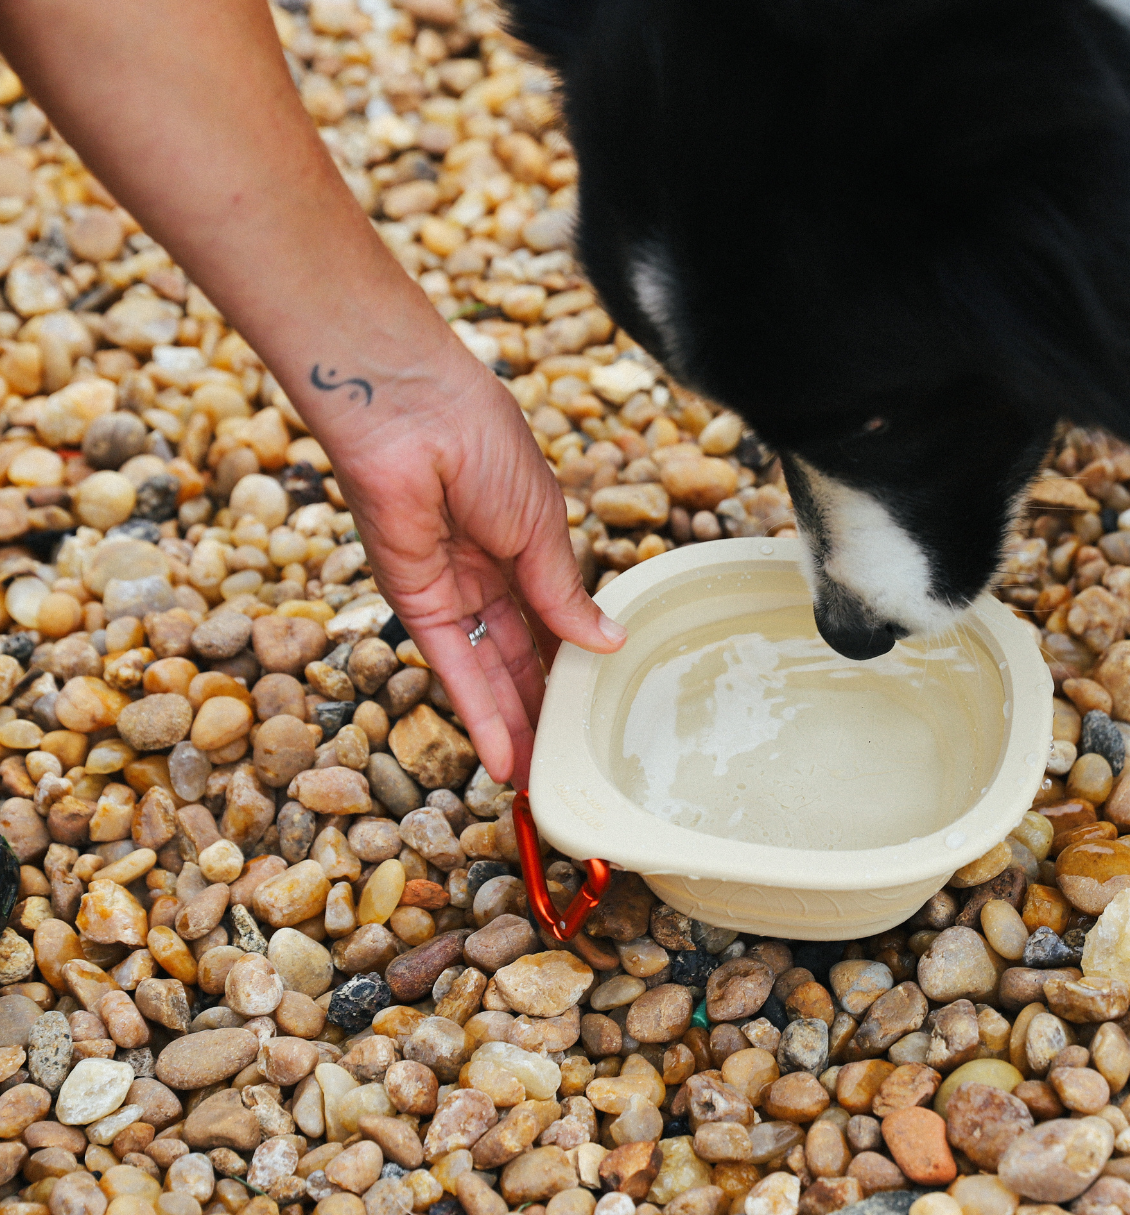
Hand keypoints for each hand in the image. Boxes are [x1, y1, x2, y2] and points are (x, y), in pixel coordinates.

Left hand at [329, 359, 624, 788]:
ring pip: (487, 672)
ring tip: (536, 776)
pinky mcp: (414, 603)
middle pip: (517, 656)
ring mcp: (449, 590)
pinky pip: (452, 668)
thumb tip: (609, 643)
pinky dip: (478, 712)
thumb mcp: (543, 527)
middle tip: (563, 760)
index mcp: (525, 543)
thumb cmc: (482, 441)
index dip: (571, 666)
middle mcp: (486, 572)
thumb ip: (564, 594)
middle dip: (540, 708)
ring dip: (511, 724)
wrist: (409, 409)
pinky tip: (504, 751)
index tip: (594, 709)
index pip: (552, 620)